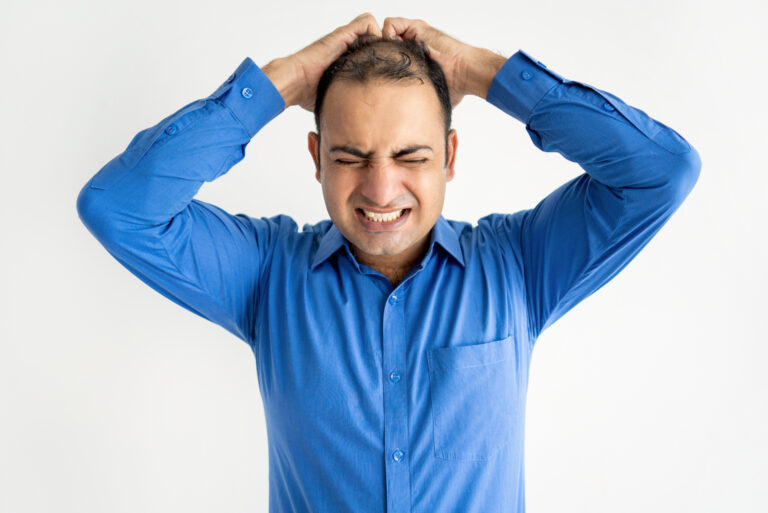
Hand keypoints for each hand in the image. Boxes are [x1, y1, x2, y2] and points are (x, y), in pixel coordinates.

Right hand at [262, 13, 381, 110]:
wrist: (295, 82)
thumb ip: (348, 102)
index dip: (381, 58)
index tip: (384, 73)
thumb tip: (357, 123)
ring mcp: (345, 38)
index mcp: (346, 59)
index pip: (371, 50)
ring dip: (381, 37)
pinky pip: (367, 22)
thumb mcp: (336, 98)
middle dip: (384, 48)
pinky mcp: (343, 34)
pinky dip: (375, 32)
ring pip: (372, 26)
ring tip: (380, 56)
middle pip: (374, 36)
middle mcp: (347, 46)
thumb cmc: (309, 93)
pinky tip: (373, 51)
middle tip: (385, 65)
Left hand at [381, 17, 506, 107]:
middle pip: (384, 44)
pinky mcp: (415, 27)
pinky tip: (394, 49)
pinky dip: (388, 34)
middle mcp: (412, 45)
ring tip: (389, 58)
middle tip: (382, 68)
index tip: (381, 76)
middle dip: (380, 54)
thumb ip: (423, 105)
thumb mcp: (432, 97)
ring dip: (383, 43)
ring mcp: (413, 35)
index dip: (382, 64)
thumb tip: (421, 127)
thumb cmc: (455, 86)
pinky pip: (390, 24)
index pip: (389, 57)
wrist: (465, 72)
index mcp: (415, 60)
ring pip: (385, 32)